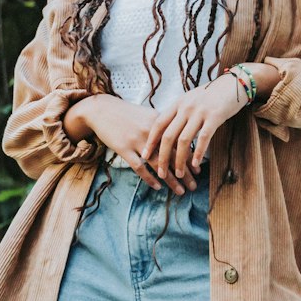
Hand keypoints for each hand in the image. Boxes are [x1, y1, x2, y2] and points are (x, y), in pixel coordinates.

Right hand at [64, 94, 193, 193]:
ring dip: (171, 180)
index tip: (198, 171)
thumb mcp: (148, 116)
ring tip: (180, 191)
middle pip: (173, 155)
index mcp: (160, 122)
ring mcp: (137, 140)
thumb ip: (164, 127)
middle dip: (185, 173)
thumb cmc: (128, 114)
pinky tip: (158, 187)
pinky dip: (150, 178)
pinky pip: (139, 167)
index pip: (180, 143)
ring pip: (158, 164)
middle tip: (194, 186)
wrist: (102, 109)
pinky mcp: (123, 148)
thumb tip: (181, 140)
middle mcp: (151, 132)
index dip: (190, 158)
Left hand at [140, 74, 248, 179]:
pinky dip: (198, 153)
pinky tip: (195, 164)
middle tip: (160, 173)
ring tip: (179, 174)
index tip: (145, 155)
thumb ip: (179, 114)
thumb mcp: (190, 101)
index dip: (151, 141)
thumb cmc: (212, 95)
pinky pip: (203, 138)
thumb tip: (168, 132)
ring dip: (180, 160)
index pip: (158, 124)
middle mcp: (185, 107)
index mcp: (177, 104)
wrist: (233, 84)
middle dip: (162, 157)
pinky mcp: (214, 117)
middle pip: (168, 135)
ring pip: (184, 140)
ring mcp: (199, 112)